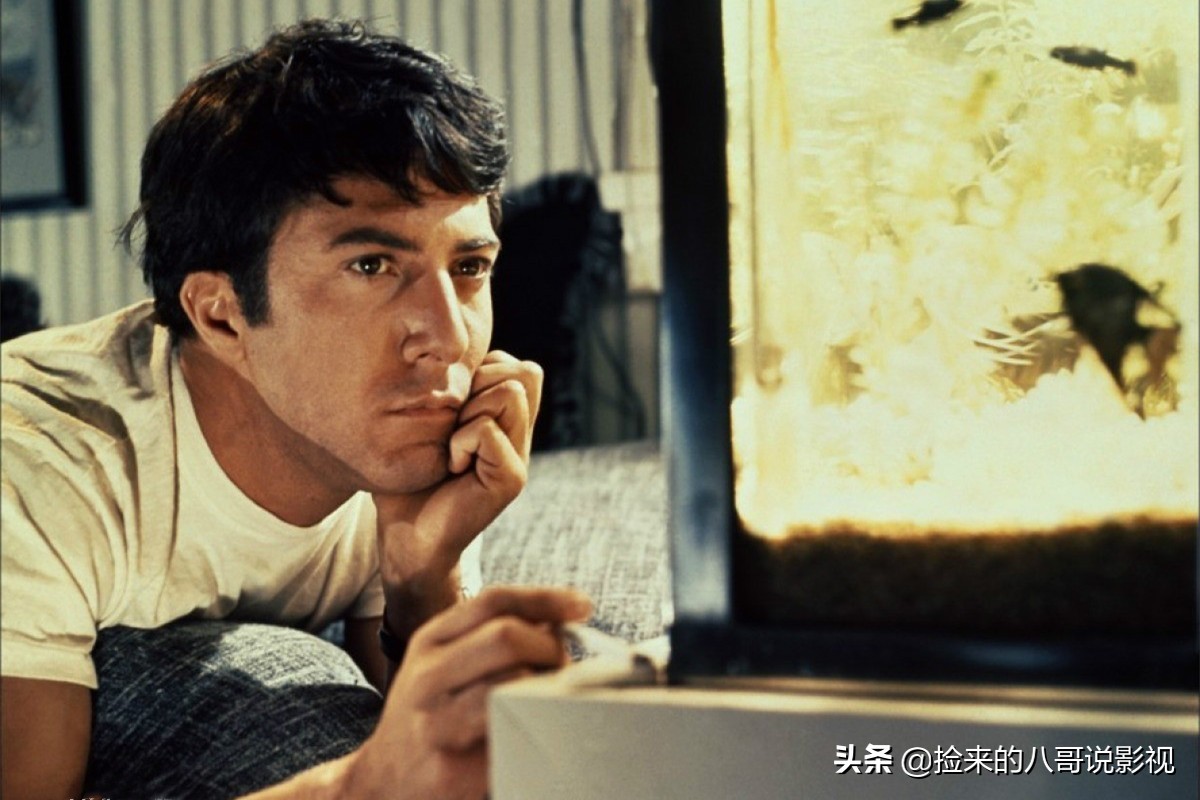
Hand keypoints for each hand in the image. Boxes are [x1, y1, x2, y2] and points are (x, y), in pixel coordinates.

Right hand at [345, 586, 590, 799]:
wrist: (382, 783)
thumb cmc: (429, 715)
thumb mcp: (444, 663)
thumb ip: (490, 637)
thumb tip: (560, 622)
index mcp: (429, 642)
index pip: (494, 600)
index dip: (545, 598)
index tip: (581, 606)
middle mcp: (426, 678)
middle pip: (507, 638)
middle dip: (549, 648)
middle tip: (561, 669)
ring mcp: (436, 726)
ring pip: (514, 687)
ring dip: (547, 691)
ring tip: (548, 702)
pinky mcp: (453, 772)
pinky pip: (516, 739)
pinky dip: (538, 733)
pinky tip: (535, 735)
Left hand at [374, 352, 542, 634]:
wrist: (406, 539)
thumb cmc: (407, 480)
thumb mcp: (424, 425)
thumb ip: (448, 392)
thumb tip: (443, 355)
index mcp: (505, 419)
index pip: (514, 364)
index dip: (480, 372)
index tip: (450, 411)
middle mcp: (520, 435)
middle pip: (522, 372)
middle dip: (477, 386)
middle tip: (452, 428)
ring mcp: (520, 457)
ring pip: (510, 393)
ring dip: (470, 412)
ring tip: (453, 446)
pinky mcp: (512, 479)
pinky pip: (488, 430)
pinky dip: (460, 441)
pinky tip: (451, 465)